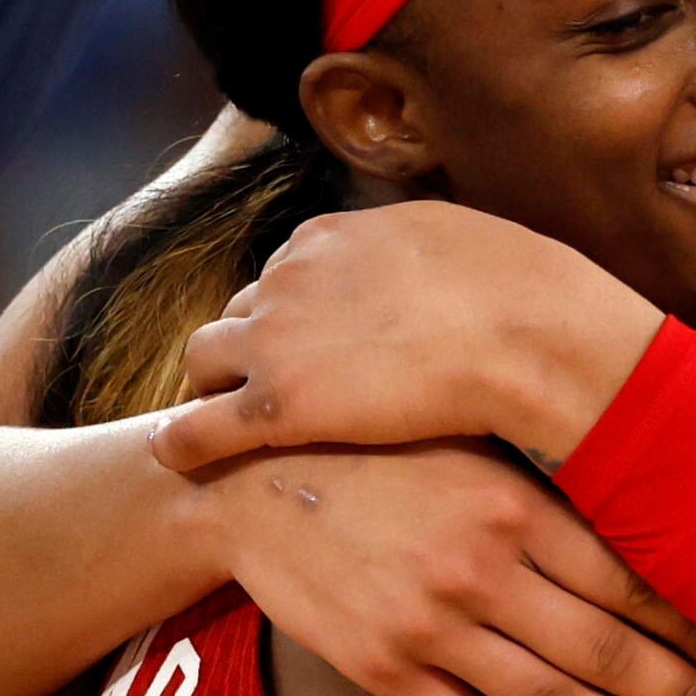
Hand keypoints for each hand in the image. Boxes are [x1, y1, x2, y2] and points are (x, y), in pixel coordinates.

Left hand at [156, 201, 663, 474]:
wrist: (522, 334)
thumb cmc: (514, 289)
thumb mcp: (450, 238)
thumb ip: (410, 253)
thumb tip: (419, 262)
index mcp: (326, 239)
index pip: (282, 276)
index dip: (291, 315)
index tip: (304, 345)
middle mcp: (286, 280)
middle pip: (238, 314)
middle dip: (246, 348)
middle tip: (261, 387)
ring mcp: (274, 343)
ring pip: (202, 360)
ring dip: (210, 387)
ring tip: (217, 421)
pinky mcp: (276, 406)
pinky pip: (197, 428)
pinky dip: (181, 441)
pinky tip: (173, 457)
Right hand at [199, 442, 695, 695]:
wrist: (250, 480)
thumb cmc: (379, 451)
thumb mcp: (469, 447)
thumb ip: (550, 490)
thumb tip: (652, 518)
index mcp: (512, 504)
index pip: (629, 579)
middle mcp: (480, 568)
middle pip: (609, 650)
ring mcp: (430, 625)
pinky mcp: (384, 668)